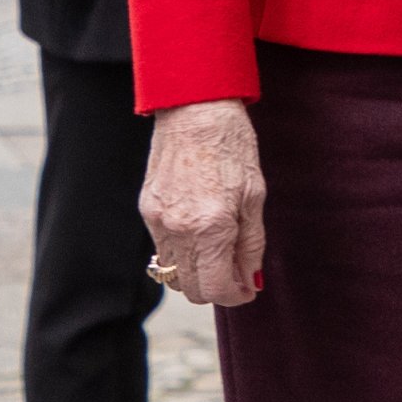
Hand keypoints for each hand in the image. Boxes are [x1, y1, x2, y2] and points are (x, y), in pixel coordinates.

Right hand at [141, 99, 265, 306]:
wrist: (195, 106)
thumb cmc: (232, 143)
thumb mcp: (255, 193)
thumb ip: (252, 243)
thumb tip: (251, 282)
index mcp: (211, 226)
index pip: (216, 288)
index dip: (235, 295)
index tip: (248, 288)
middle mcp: (179, 229)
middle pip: (191, 289)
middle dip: (216, 287)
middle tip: (236, 270)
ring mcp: (158, 220)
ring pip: (173, 274)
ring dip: (196, 273)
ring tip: (219, 249)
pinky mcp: (146, 208)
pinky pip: (162, 249)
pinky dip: (181, 252)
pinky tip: (199, 230)